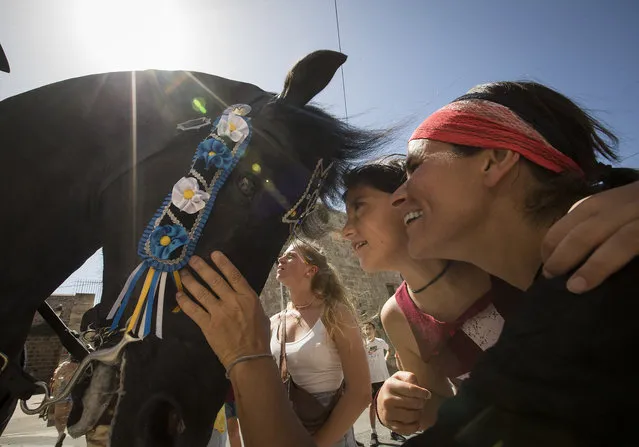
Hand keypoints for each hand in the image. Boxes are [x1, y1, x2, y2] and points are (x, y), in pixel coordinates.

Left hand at [176, 252, 270, 368]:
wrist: (250, 358)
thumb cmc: (259, 337)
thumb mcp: (260, 313)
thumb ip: (248, 302)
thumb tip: (240, 295)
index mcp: (248, 297)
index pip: (233, 275)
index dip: (223, 263)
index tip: (213, 254)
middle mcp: (232, 301)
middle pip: (214, 280)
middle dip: (201, 268)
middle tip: (192, 260)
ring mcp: (218, 313)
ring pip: (201, 293)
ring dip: (190, 281)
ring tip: (182, 273)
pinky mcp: (207, 325)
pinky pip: (193, 310)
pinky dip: (184, 302)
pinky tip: (178, 295)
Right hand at [376, 371, 430, 434]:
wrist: (380, 402)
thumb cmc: (394, 388)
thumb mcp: (399, 377)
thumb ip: (410, 377)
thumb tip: (419, 388)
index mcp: (390, 385)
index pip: (412, 389)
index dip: (423, 393)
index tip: (427, 395)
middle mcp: (387, 400)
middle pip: (414, 403)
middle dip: (421, 403)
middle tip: (420, 402)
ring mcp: (388, 413)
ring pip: (413, 416)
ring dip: (419, 414)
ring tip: (416, 410)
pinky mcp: (390, 425)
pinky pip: (409, 429)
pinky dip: (415, 426)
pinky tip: (414, 420)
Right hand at [542, 180, 638, 292]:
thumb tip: (625, 285)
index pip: (622, 242)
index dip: (597, 266)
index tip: (576, 288)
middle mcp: (635, 204)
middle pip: (593, 226)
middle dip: (566, 253)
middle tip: (551, 278)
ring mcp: (624, 193)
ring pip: (581, 212)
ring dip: (557, 237)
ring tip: (546, 263)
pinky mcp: (617, 190)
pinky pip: (583, 204)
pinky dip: (565, 223)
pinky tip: (556, 240)